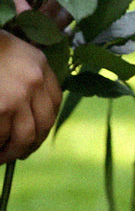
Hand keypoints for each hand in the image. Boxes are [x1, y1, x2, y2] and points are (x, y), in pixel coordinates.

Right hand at [0, 30, 61, 162]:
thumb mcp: (13, 53)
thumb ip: (25, 75)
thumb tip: (24, 107)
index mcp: (40, 65)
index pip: (54, 103)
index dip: (45, 123)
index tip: (35, 135)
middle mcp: (35, 81)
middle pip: (45, 123)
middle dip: (32, 143)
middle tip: (19, 153)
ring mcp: (19, 95)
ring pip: (26, 135)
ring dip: (13, 151)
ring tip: (2, 157)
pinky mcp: (1, 107)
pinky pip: (2, 135)